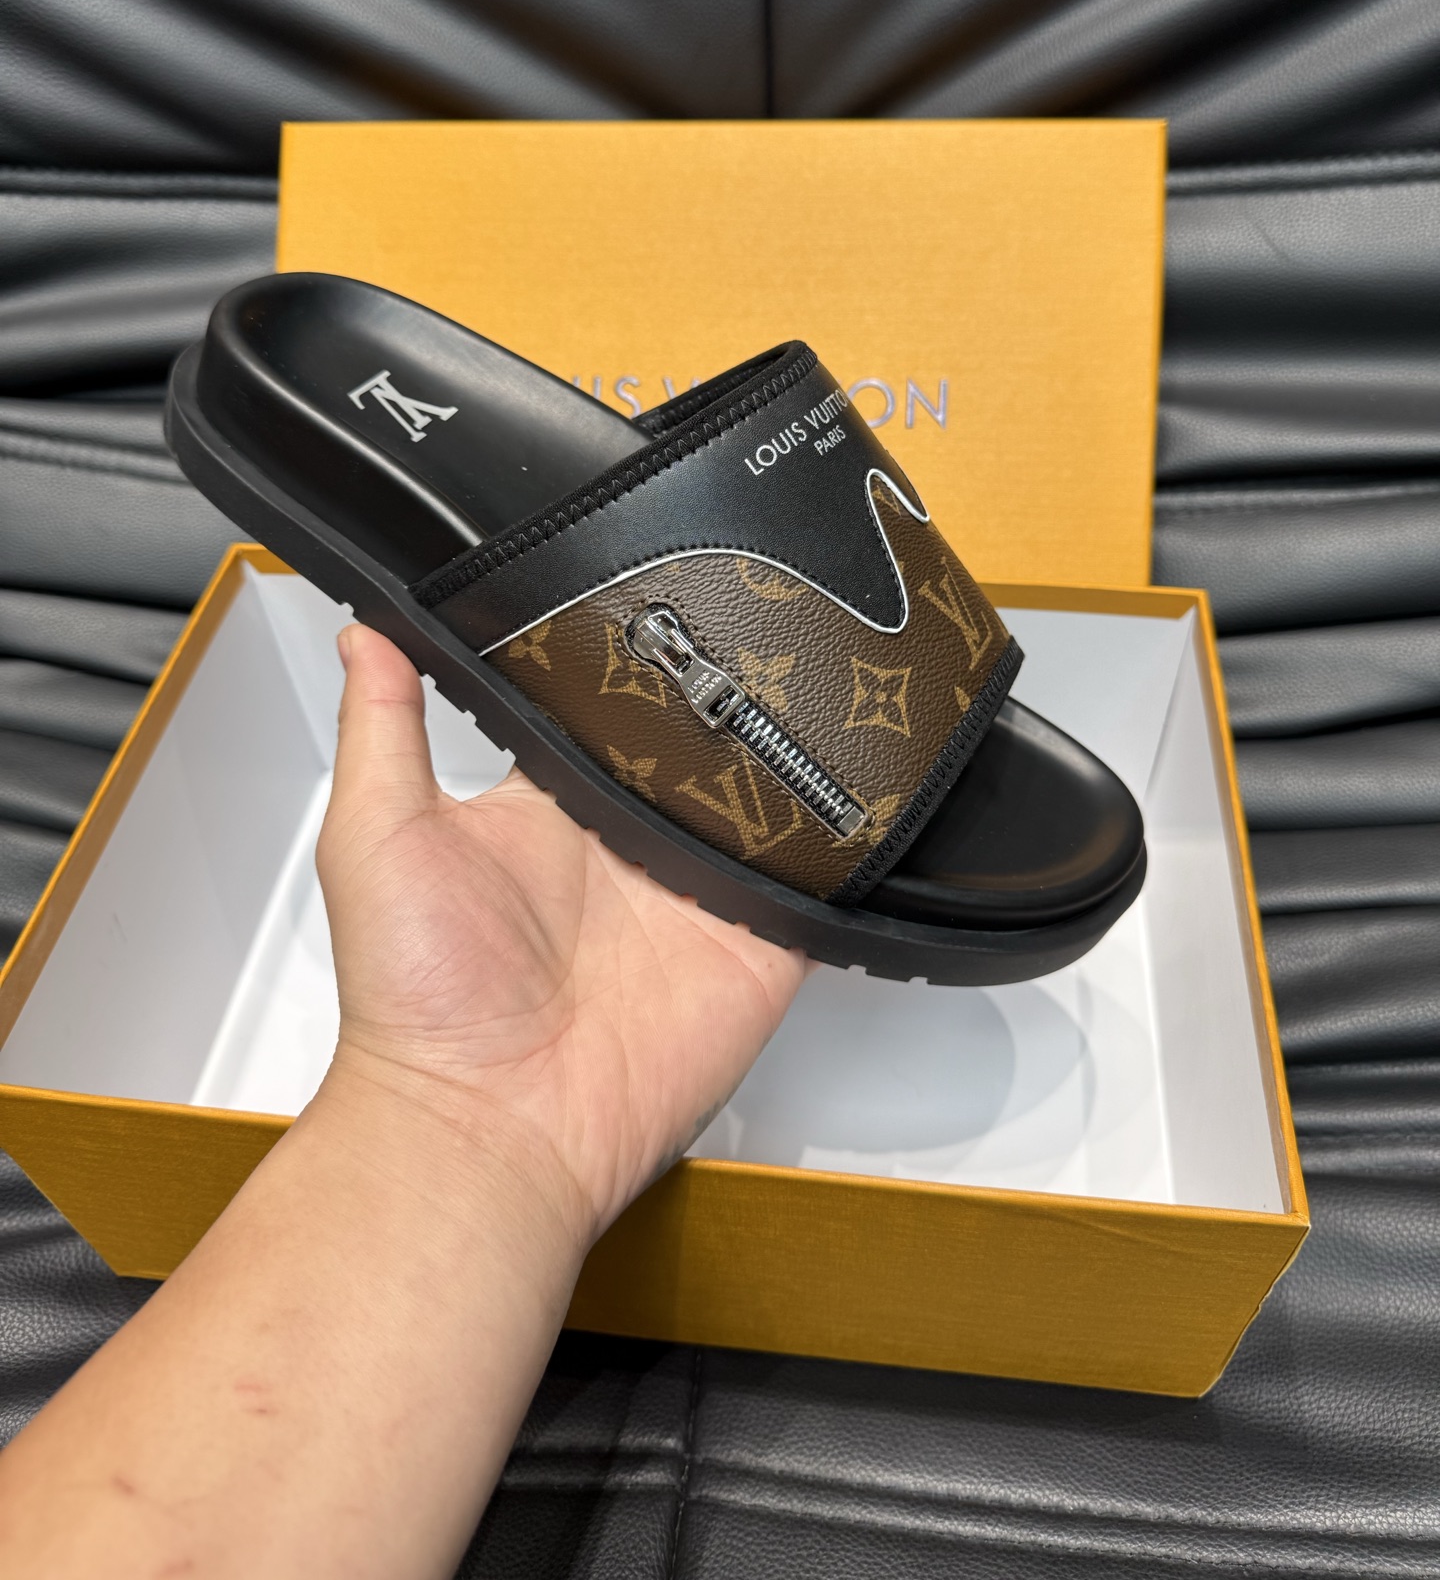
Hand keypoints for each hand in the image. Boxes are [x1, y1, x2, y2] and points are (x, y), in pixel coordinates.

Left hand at [316, 624, 806, 1247]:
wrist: (489, 1128)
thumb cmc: (417, 1000)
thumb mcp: (375, 836)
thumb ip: (382, 727)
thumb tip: (365, 630)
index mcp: (551, 806)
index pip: (606, 706)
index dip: (633, 653)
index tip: (659, 576)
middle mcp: (628, 841)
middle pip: (700, 739)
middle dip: (731, 687)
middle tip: (765, 615)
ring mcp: (699, 890)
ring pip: (769, 794)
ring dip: (793, 749)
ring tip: (825, 673)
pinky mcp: (759, 942)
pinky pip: (819, 878)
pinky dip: (845, 837)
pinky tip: (863, 779)